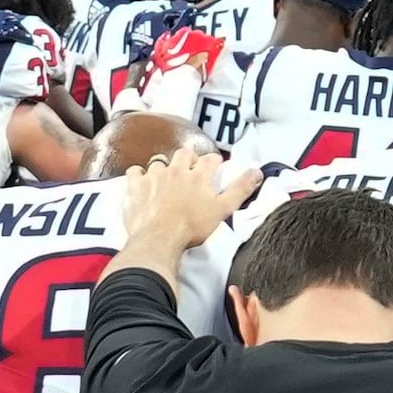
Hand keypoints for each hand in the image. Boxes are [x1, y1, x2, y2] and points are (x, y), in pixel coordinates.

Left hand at [110, 146, 252, 264]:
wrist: (159, 239)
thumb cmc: (192, 227)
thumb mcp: (222, 209)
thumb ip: (240, 189)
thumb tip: (257, 172)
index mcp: (199, 175)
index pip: (210, 159)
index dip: (214, 162)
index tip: (214, 168)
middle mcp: (176, 170)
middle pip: (184, 153)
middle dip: (188, 159)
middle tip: (190, 170)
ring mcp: (154, 176)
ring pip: (159, 161)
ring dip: (163, 168)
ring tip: (165, 179)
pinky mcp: (136, 186)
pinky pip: (135, 171)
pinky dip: (138, 175)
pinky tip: (142, 183)